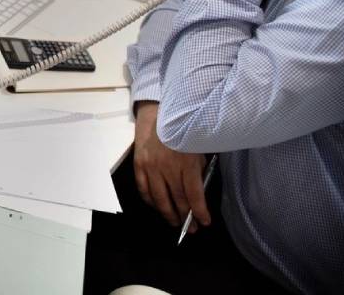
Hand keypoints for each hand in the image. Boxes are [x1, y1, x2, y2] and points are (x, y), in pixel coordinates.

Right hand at [133, 102, 209, 230]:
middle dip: (186, 216)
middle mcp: (167, 167)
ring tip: (174, 222)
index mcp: (186, 163)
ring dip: (168, 213)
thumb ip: (198, 169)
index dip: (199, 211)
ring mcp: (151, 167)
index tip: (204, 222)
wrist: (157, 114)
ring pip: (159, 198)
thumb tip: (198, 192)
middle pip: (177, 199)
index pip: (194, 194)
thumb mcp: (196, 147)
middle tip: (192, 229)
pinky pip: (143, 189)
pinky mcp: (139, 165)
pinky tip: (157, 207)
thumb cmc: (182, 131)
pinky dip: (150, 201)